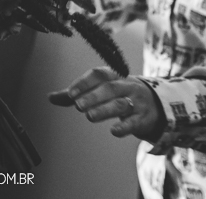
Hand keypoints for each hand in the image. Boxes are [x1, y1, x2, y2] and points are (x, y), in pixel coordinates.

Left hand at [48, 66, 165, 139]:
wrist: (156, 104)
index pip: (99, 75)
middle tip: (78, 105)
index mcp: (114, 76)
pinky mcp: (143, 119)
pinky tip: (113, 131)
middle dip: (94, 96)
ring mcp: (136, 102)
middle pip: (111, 88)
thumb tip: (50, 97)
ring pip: (122, 104)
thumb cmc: (120, 94)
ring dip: (105, 109)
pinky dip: (124, 126)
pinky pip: (134, 122)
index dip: (84, 82)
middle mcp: (126, 86)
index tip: (70, 93)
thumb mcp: (101, 89)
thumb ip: (76, 94)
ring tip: (89, 116)